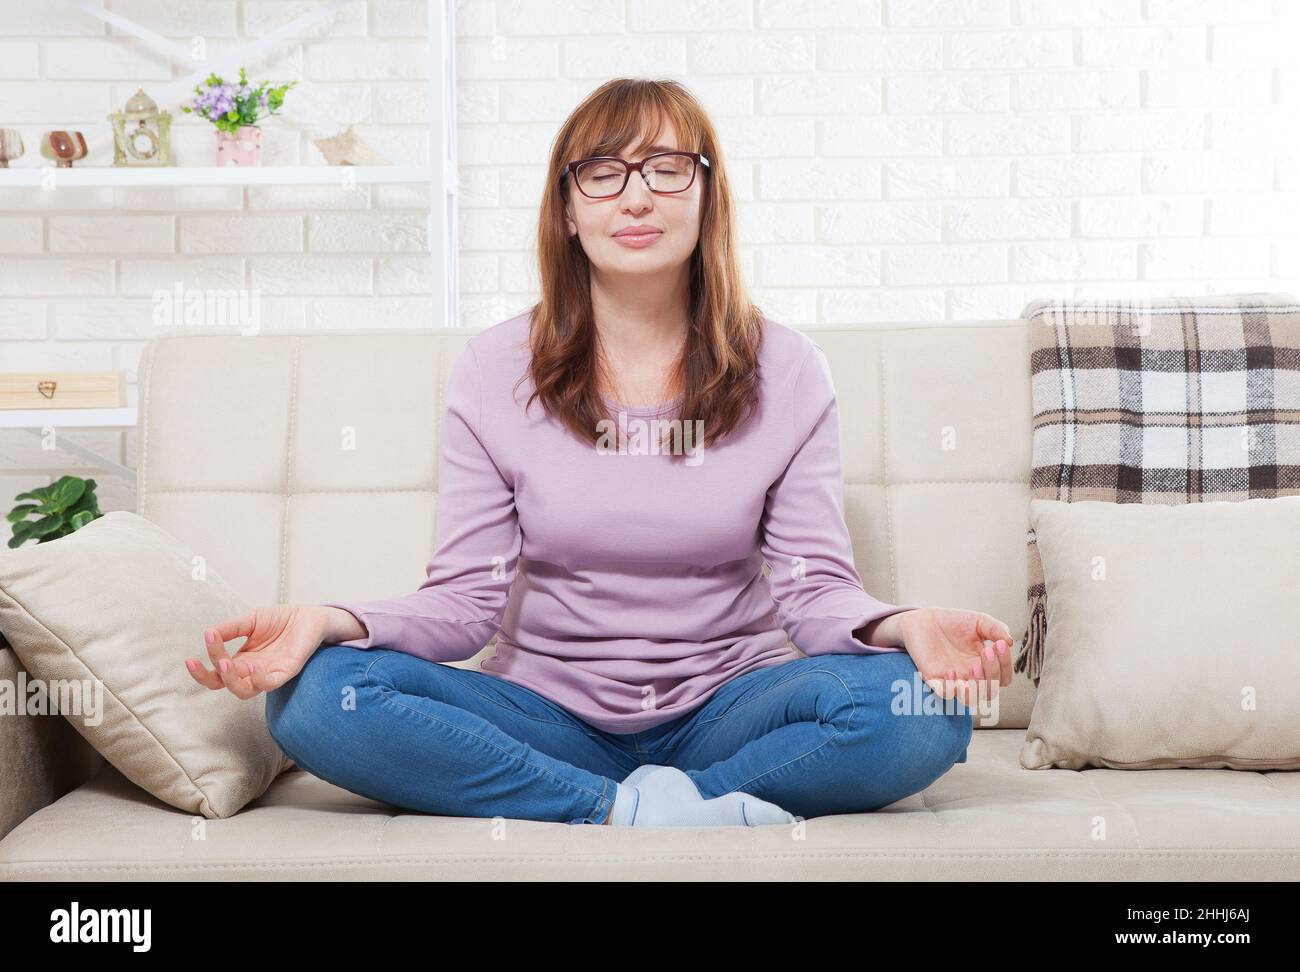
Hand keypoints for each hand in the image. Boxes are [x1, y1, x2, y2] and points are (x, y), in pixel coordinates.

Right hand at [184, 604, 331, 699]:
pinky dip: (258, 679)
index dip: (204, 664)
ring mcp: (268, 673)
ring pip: (243, 691)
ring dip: (230, 679)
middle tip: (199, 662)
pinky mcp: (285, 672)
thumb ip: (230, 628)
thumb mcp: (250, 620)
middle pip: (223, 685)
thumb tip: (208, 634)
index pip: (216, 670)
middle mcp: (251, 670)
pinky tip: (252, 665)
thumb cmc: (280, 620)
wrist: (308, 616)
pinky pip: (269, 684)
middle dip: (207, 677)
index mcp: (241, 659)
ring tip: (224, 662)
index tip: (202, 643)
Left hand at [892, 607, 1014, 706]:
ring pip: (970, 700)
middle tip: (986, 651)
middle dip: (993, 673)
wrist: (925, 619)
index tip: (1000, 644)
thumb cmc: (954, 622)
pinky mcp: (934, 679)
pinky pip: (944, 694)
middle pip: (990, 692)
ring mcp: (953, 680)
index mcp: (984, 665)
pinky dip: (950, 689)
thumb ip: (996, 628)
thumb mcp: (979, 621)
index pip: (1002, 678)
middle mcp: (970, 677)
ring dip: (975, 689)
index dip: (1005, 665)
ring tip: (974, 668)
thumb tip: (1010, 641)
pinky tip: (950, 671)